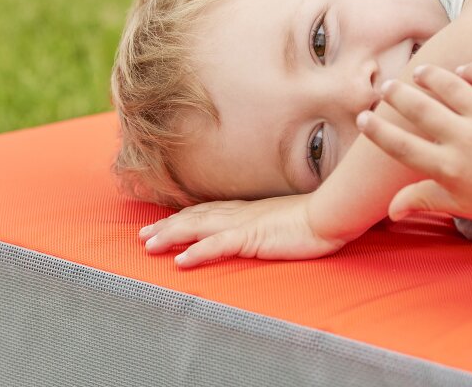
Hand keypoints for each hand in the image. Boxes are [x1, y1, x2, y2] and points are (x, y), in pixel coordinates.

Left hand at [139, 193, 345, 267]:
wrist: (329, 215)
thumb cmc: (313, 219)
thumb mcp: (282, 221)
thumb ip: (265, 224)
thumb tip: (258, 229)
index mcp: (247, 210)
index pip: (207, 211)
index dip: (183, 217)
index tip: (162, 223)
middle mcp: (239, 213)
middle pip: (195, 217)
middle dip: (167, 225)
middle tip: (142, 234)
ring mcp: (244, 224)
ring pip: (198, 227)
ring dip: (171, 235)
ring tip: (148, 245)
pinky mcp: (252, 237)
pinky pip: (219, 245)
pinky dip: (197, 251)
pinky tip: (180, 261)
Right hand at [357, 62, 471, 228]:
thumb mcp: (460, 206)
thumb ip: (422, 201)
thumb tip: (389, 210)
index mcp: (449, 168)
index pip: (401, 146)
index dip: (377, 130)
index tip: (362, 117)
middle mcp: (465, 141)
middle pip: (419, 109)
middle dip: (396, 95)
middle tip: (387, 87)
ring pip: (450, 85)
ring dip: (430, 75)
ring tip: (419, 72)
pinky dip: (471, 69)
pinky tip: (462, 70)